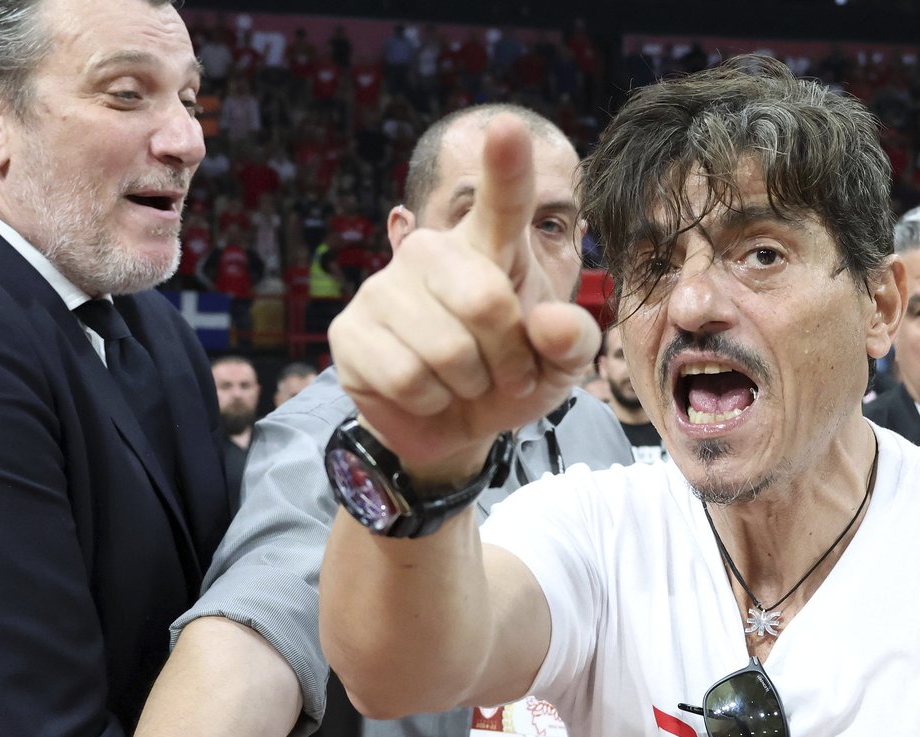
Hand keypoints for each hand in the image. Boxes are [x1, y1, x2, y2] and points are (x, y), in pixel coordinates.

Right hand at [328, 114, 599, 480]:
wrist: (455, 425)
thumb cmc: (510, 376)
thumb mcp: (559, 365)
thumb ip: (571, 341)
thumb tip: (547, 323)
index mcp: (491, 246)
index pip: (502, 201)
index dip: (506, 166)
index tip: (508, 128)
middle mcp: (432, 252)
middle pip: (487, 302)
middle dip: (509, 359)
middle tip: (505, 372)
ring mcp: (384, 287)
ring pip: (446, 352)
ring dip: (469, 385)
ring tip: (463, 381)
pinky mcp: (349, 330)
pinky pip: (406, 378)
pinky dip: (430, 401)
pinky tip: (426, 392)